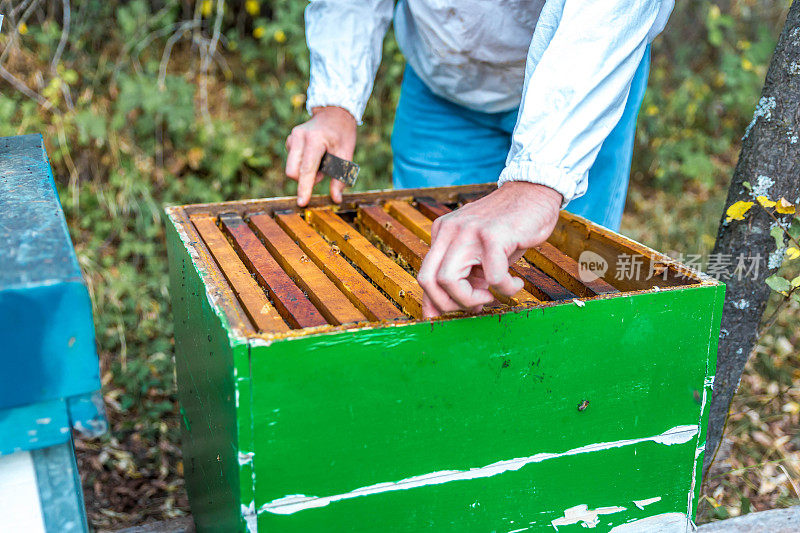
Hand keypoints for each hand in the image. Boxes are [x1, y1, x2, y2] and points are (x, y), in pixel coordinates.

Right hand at [285, 106, 356, 206]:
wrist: (334, 113)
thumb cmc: (342, 133)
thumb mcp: (347, 154)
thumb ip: (340, 178)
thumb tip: (336, 199)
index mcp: (315, 139)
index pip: (307, 169)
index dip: (304, 188)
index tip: (302, 202)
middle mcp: (299, 137)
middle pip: (293, 172)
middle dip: (305, 180)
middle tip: (323, 172)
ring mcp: (292, 137)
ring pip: (292, 168)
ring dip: (305, 172)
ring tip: (321, 161)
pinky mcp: (290, 140)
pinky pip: (292, 161)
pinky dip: (303, 164)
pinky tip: (314, 155)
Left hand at [417, 182, 561, 317]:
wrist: (534, 192)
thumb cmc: (510, 227)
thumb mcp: (479, 252)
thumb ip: (464, 275)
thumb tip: (449, 309)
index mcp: (442, 233)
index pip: (425, 276)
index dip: (434, 303)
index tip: (450, 317)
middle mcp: (448, 230)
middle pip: (428, 280)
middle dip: (449, 305)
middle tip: (476, 305)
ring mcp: (468, 231)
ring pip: (449, 281)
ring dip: (471, 300)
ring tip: (493, 294)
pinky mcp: (492, 235)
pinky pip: (492, 277)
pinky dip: (506, 289)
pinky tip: (516, 283)